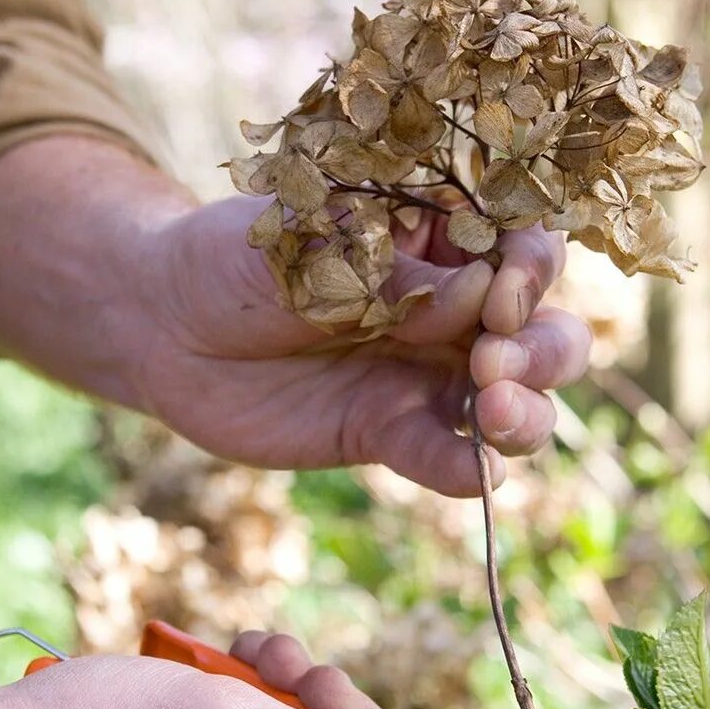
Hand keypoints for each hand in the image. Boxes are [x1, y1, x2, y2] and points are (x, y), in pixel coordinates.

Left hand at [137, 195, 590, 496]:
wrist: (165, 327)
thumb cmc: (235, 259)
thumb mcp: (304, 246)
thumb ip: (388, 273)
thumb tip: (473, 296)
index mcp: (442, 235)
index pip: (525, 243)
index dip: (532, 267)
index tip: (501, 290)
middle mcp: (456, 306)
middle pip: (544, 329)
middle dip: (542, 348)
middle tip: (494, 361)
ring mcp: (431, 375)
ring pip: (521, 399)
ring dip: (529, 411)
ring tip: (495, 412)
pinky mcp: (395, 433)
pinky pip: (451, 457)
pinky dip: (473, 470)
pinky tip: (475, 473)